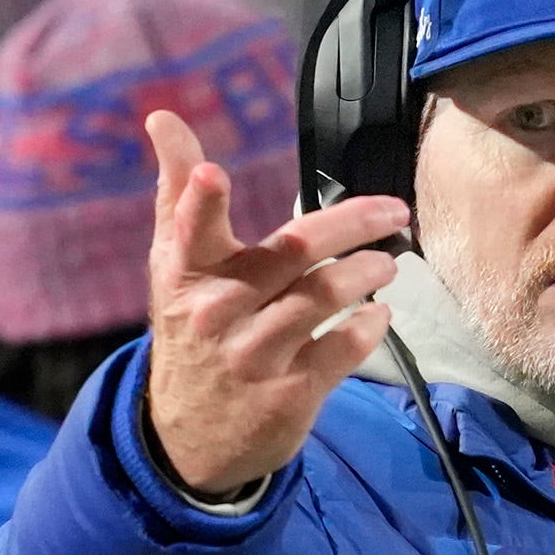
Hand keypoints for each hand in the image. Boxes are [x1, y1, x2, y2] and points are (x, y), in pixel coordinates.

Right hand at [140, 110, 406, 499]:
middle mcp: (217, 312)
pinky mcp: (288, 394)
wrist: (189, 437)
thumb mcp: (174, 265)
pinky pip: (342, 347)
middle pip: (293, 252)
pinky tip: (378, 313)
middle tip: (393, 211)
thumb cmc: (191, 329)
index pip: (190, 230)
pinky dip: (369, 325)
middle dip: (353, 223)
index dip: (199, 200)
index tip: (211, 173)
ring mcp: (253, 355)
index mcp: (187, 274)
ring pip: (324, 297)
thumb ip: (178, 192)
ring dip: (368, 272)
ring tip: (387, 261)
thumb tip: (162, 117)